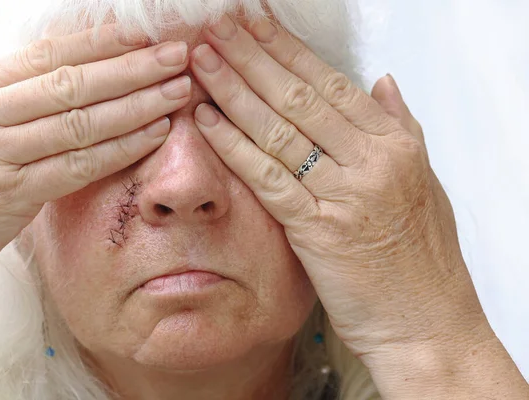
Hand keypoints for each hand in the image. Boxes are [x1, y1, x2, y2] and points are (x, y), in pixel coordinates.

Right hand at [0, 18, 190, 314]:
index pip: (46, 56)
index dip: (98, 43)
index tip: (142, 34)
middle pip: (71, 83)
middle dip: (130, 68)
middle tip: (176, 55)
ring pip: (79, 122)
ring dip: (136, 105)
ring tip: (177, 91)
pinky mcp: (8, 198)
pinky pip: (76, 167)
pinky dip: (119, 150)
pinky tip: (153, 135)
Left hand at [190, 15, 488, 369]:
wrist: (427, 322)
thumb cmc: (423, 258)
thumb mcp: (423, 182)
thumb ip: (401, 127)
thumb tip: (381, 82)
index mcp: (395, 145)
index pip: (331, 83)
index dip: (288, 51)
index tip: (257, 25)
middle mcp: (371, 161)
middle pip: (299, 97)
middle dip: (253, 57)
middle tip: (218, 27)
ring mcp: (345, 194)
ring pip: (280, 130)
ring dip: (235, 90)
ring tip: (203, 60)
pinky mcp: (318, 230)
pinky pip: (269, 178)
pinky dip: (235, 146)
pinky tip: (208, 120)